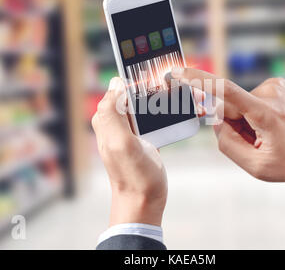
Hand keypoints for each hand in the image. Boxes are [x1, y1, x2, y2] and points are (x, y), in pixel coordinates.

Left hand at [92, 77, 166, 225]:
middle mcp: (116, 123)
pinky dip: (163, 115)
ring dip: (159, 101)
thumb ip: (113, 113)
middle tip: (171, 90)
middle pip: (133, 94)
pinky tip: (177, 114)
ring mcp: (130, 131)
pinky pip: (152, 119)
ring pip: (144, 106)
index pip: (119, 88)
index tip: (156, 82)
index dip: (137, 81)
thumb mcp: (121, 143)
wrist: (144, 202)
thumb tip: (116, 83)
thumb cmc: (134, 176)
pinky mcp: (144, 139)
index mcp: (107, 120)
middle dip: (151, 89)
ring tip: (178, 102)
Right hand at [171, 68, 284, 185]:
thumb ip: (227, 144)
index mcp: (266, 112)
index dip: (197, 79)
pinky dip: (254, 114)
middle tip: (256, 143)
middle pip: (230, 107)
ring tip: (268, 137)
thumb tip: (216, 121)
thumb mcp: (257, 167)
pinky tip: (271, 127)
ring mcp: (276, 86)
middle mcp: (271, 92)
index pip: (224, 90)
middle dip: (234, 126)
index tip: (176, 71)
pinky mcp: (278, 85)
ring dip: (245, 122)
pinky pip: (251, 100)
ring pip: (240, 104)